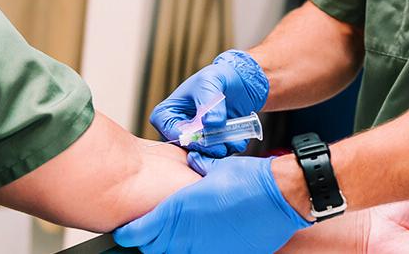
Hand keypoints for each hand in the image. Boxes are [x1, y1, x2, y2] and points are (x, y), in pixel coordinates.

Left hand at [114, 152, 309, 252]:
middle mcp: (188, 235)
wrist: (281, 197)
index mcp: (179, 210)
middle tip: (150, 231)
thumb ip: (197, 169)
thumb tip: (192, 164)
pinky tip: (202, 240)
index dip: (128, 233)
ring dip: (171, 247)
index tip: (126, 230)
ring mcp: (206, 249)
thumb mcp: (215, 169)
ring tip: (176, 236)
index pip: (139, 232)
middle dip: (148, 241)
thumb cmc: (250, 180)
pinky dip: (196, 249)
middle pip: (153, 248)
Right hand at [149, 50, 268, 156]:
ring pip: (205, 154)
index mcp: (168, 112)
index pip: (168, 130)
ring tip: (234, 139)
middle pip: (186, 147)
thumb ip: (209, 103)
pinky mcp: (214, 144)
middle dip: (205, 147)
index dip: (185, 137)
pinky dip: (231, 148)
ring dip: (220, 150)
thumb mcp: (210, 83)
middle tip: (220, 145)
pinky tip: (240, 138)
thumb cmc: (219, 76)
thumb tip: (210, 124)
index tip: (202, 135)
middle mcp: (180, 129)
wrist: (242, 81)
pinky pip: (221, 153)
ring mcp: (198, 138)